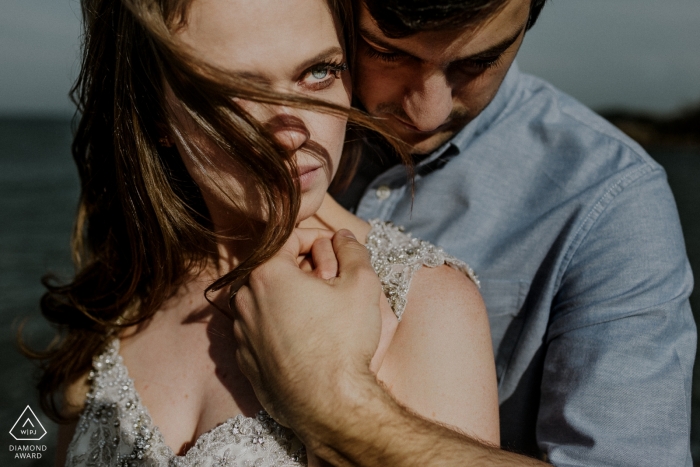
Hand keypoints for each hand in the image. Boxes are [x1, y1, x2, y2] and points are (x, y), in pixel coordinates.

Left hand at [232, 228, 384, 432]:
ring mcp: (241, 332)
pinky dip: (281, 326)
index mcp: (266, 274)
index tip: (337, 252)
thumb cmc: (343, 342)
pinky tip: (308, 339)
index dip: (317, 239)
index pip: (288, 237)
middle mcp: (245, 300)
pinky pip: (262, 330)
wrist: (329, 405)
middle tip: (333, 284)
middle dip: (305, 269)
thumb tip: (343, 237)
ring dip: (292, 298)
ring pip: (267, 299)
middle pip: (275, 268)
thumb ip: (352, 250)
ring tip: (323, 313)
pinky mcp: (245, 360)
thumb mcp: (361, 285)